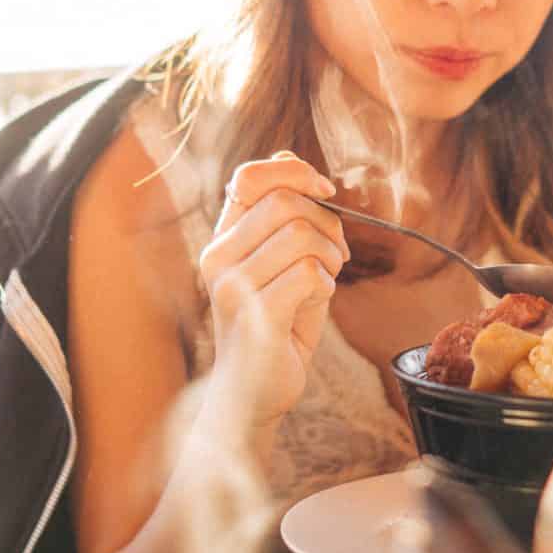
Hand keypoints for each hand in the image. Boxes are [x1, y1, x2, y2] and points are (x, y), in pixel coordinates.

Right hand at [201, 152, 347, 427]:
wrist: (253, 394)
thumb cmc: (274, 326)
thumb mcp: (280, 262)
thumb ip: (283, 215)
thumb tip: (288, 157)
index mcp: (223, 238)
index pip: (249, 176)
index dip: (295, 173)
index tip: (325, 192)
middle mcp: (217, 257)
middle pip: (285, 202)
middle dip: (326, 223)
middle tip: (335, 255)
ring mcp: (232, 286)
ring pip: (300, 235)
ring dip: (330, 256)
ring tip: (325, 280)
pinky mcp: (254, 315)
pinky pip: (308, 274)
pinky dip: (326, 286)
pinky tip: (314, 304)